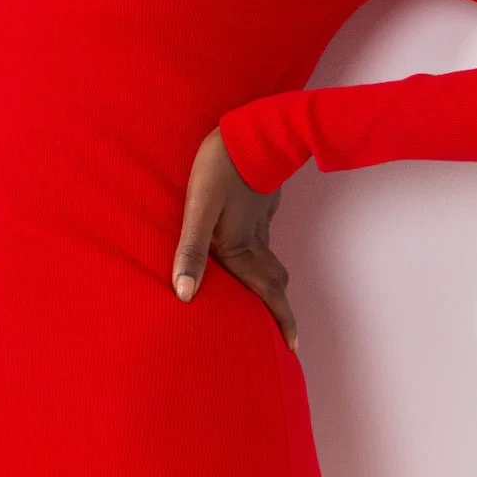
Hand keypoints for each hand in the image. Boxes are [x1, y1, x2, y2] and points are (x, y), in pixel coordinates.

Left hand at [172, 128, 298, 349]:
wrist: (249, 129)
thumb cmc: (219, 169)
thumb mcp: (197, 209)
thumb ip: (189, 251)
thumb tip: (183, 295)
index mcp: (240, 248)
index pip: (267, 294)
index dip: (281, 321)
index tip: (292, 347)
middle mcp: (254, 240)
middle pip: (273, 282)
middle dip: (279, 309)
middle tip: (283, 332)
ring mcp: (260, 222)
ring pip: (270, 261)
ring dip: (271, 284)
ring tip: (266, 300)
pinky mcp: (259, 205)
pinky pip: (263, 240)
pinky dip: (262, 256)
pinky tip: (251, 252)